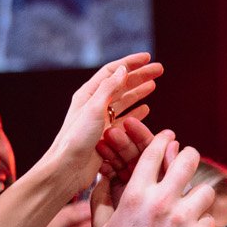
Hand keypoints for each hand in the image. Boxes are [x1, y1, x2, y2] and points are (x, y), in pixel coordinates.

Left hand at [43, 53, 160, 185]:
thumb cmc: (76, 139)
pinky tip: (146, 108)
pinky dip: (136, 112)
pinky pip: (124, 119)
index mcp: (88, 94)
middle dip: (140, 75)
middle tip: (160, 70)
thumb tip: (123, 69)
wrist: (67, 168)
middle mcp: (94, 104)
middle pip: (121, 84)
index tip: (148, 58)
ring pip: (124, 100)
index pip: (113, 71)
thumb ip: (108, 88)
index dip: (130, 62)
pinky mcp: (106, 134)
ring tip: (154, 85)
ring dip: (139, 91)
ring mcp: (100, 120)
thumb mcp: (93, 109)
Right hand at [95, 131, 219, 226]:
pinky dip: (202, 224)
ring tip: (192, 205)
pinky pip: (209, 218)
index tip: (170, 137)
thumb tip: (105, 175)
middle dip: (189, 156)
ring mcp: (182, 218)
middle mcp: (161, 201)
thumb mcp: (102, 224)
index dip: (164, 139)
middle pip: (188, 159)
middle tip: (189, 160)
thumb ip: (102, 196)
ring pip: (205, 190)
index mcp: (136, 194)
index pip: (154, 152)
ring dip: (198, 196)